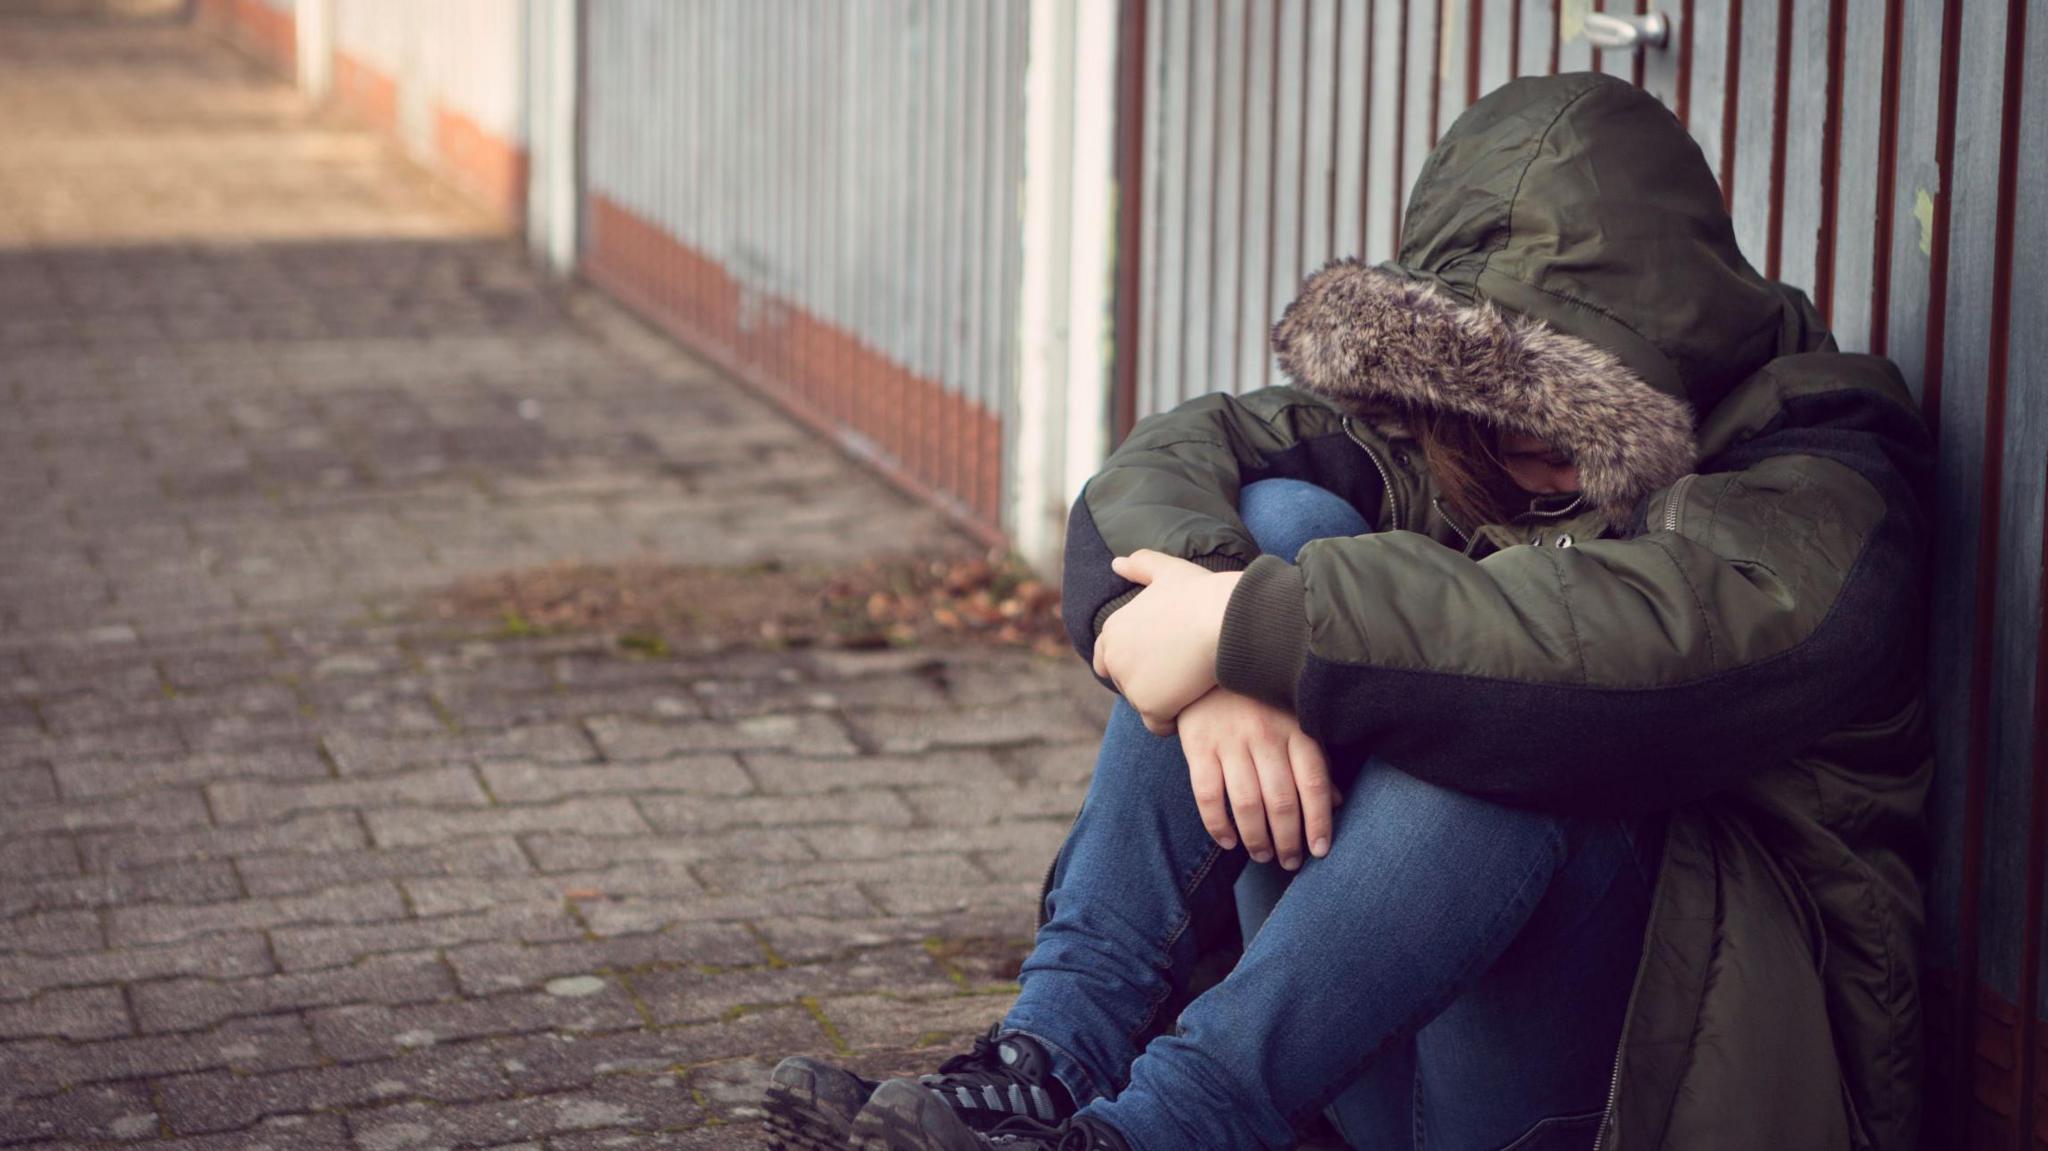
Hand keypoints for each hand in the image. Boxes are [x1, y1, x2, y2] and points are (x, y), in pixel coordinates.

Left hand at [1091, 550, 1240, 734]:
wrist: (1228, 620)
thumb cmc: (1204, 594)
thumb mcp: (1170, 571)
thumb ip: (1141, 565)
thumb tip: (1116, 562)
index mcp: (1112, 628)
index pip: (1107, 657)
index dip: (1135, 660)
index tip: (1162, 660)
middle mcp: (1113, 657)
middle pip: (1127, 683)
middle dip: (1148, 682)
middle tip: (1181, 673)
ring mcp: (1129, 684)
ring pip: (1143, 705)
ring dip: (1163, 701)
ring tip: (1190, 688)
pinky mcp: (1150, 707)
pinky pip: (1157, 725)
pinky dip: (1173, 721)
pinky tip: (1192, 706)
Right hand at [1177, 688, 1338, 868]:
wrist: (1206, 666)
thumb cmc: (1260, 701)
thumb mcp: (1295, 721)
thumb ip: (1314, 760)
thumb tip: (1336, 802)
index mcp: (1296, 727)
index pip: (1313, 782)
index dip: (1318, 821)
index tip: (1320, 850)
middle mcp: (1264, 734)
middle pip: (1280, 800)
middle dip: (1288, 840)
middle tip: (1290, 861)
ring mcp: (1229, 740)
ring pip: (1246, 803)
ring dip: (1256, 839)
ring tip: (1263, 856)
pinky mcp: (1198, 746)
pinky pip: (1207, 795)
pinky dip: (1218, 825)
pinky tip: (1229, 842)